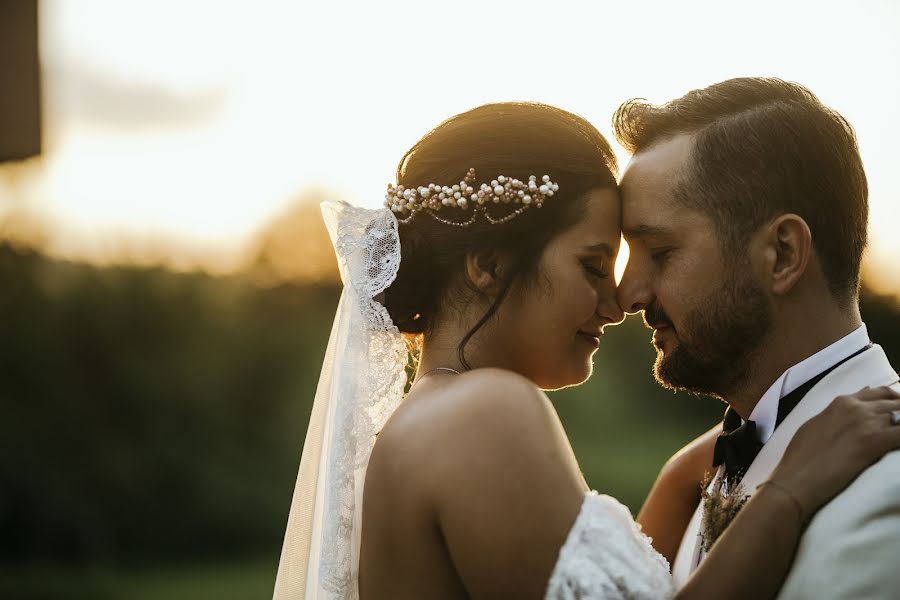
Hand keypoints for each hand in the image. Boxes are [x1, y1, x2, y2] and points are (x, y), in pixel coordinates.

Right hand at [768, 385, 899, 521]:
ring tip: (896, 438)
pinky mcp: (876, 441)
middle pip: (896, 402)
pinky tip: (899, 446)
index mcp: (842, 402)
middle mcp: (857, 407)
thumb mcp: (817, 424)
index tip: (899, 411)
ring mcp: (867, 422)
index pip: (880, 392)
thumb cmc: (802, 455)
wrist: (798, 477)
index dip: (895, 401)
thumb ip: (837, 412)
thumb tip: (854, 404)